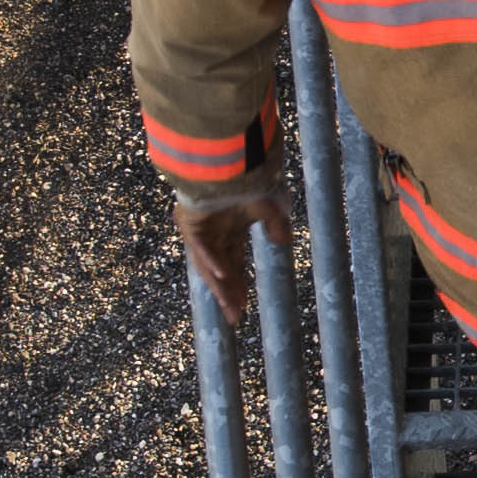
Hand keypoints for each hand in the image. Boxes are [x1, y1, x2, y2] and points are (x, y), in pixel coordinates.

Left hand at [177, 189, 278, 337]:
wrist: (226, 159)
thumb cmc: (247, 178)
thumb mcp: (269, 205)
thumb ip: (276, 223)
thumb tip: (285, 240)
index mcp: (229, 229)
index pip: (234, 263)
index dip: (238, 284)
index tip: (244, 305)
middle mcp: (213, 234)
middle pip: (220, 271)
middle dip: (228, 294)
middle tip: (235, 318)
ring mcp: (199, 230)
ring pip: (208, 266)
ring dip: (219, 286)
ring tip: (229, 308)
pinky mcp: (190, 223)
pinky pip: (201, 247)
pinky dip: (211, 261)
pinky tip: (220, 275)